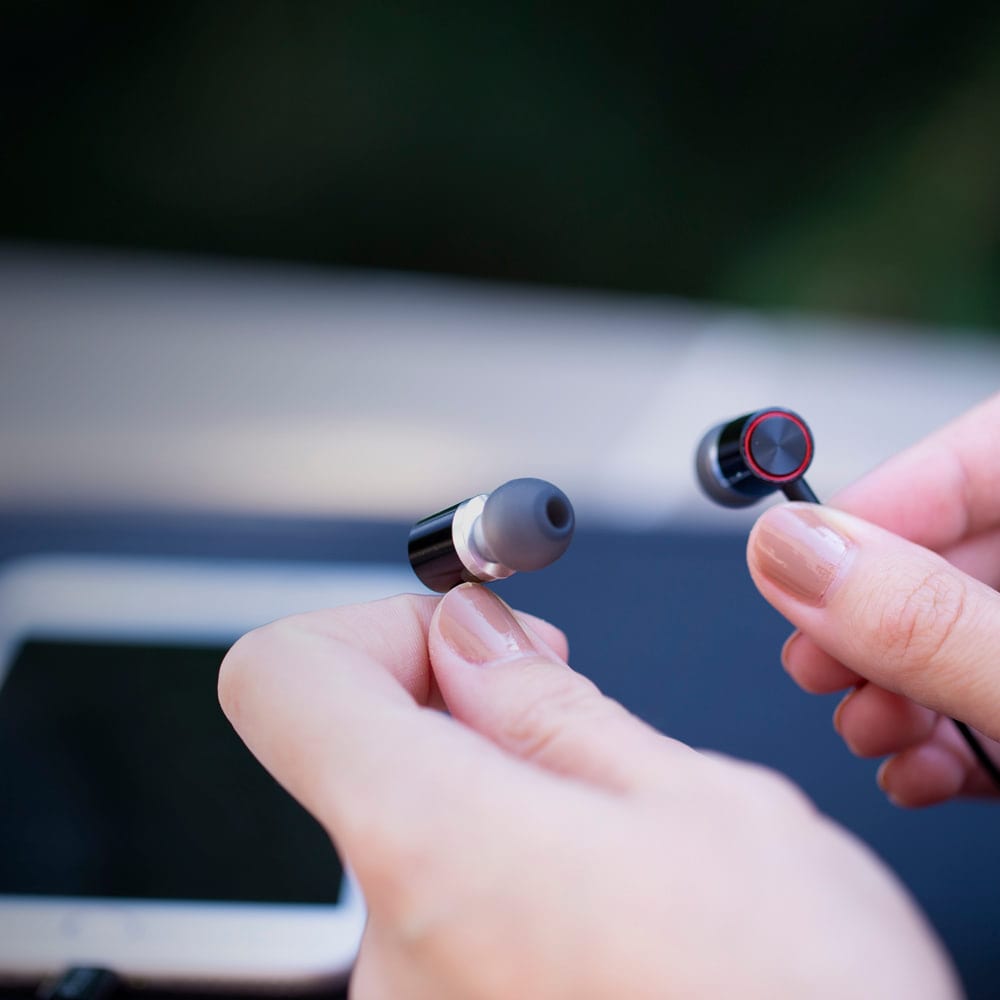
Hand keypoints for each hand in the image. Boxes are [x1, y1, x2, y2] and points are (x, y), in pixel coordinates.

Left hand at [219, 585, 955, 997]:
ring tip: (626, 853)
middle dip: (465, 721)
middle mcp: (386, 956)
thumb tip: (470, 638)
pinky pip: (449, 923)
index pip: (282, 680)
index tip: (464, 644)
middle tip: (576, 732)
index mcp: (432, 850)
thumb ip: (551, 713)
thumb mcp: (701, 807)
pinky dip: (514, 886)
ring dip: (506, 812)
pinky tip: (614, 921)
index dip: (373, 630)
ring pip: (421, 845)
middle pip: (363, 762)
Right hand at [747, 392, 999, 807]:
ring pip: (964, 631)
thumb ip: (928, 623)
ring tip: (869, 727)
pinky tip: (919, 772)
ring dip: (894, 687)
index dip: (886, 493)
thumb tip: (791, 554)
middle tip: (819, 660)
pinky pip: (993, 700)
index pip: (986, 447)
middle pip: (955, 550)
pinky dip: (945, 741)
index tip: (804, 555)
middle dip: (869, 617)